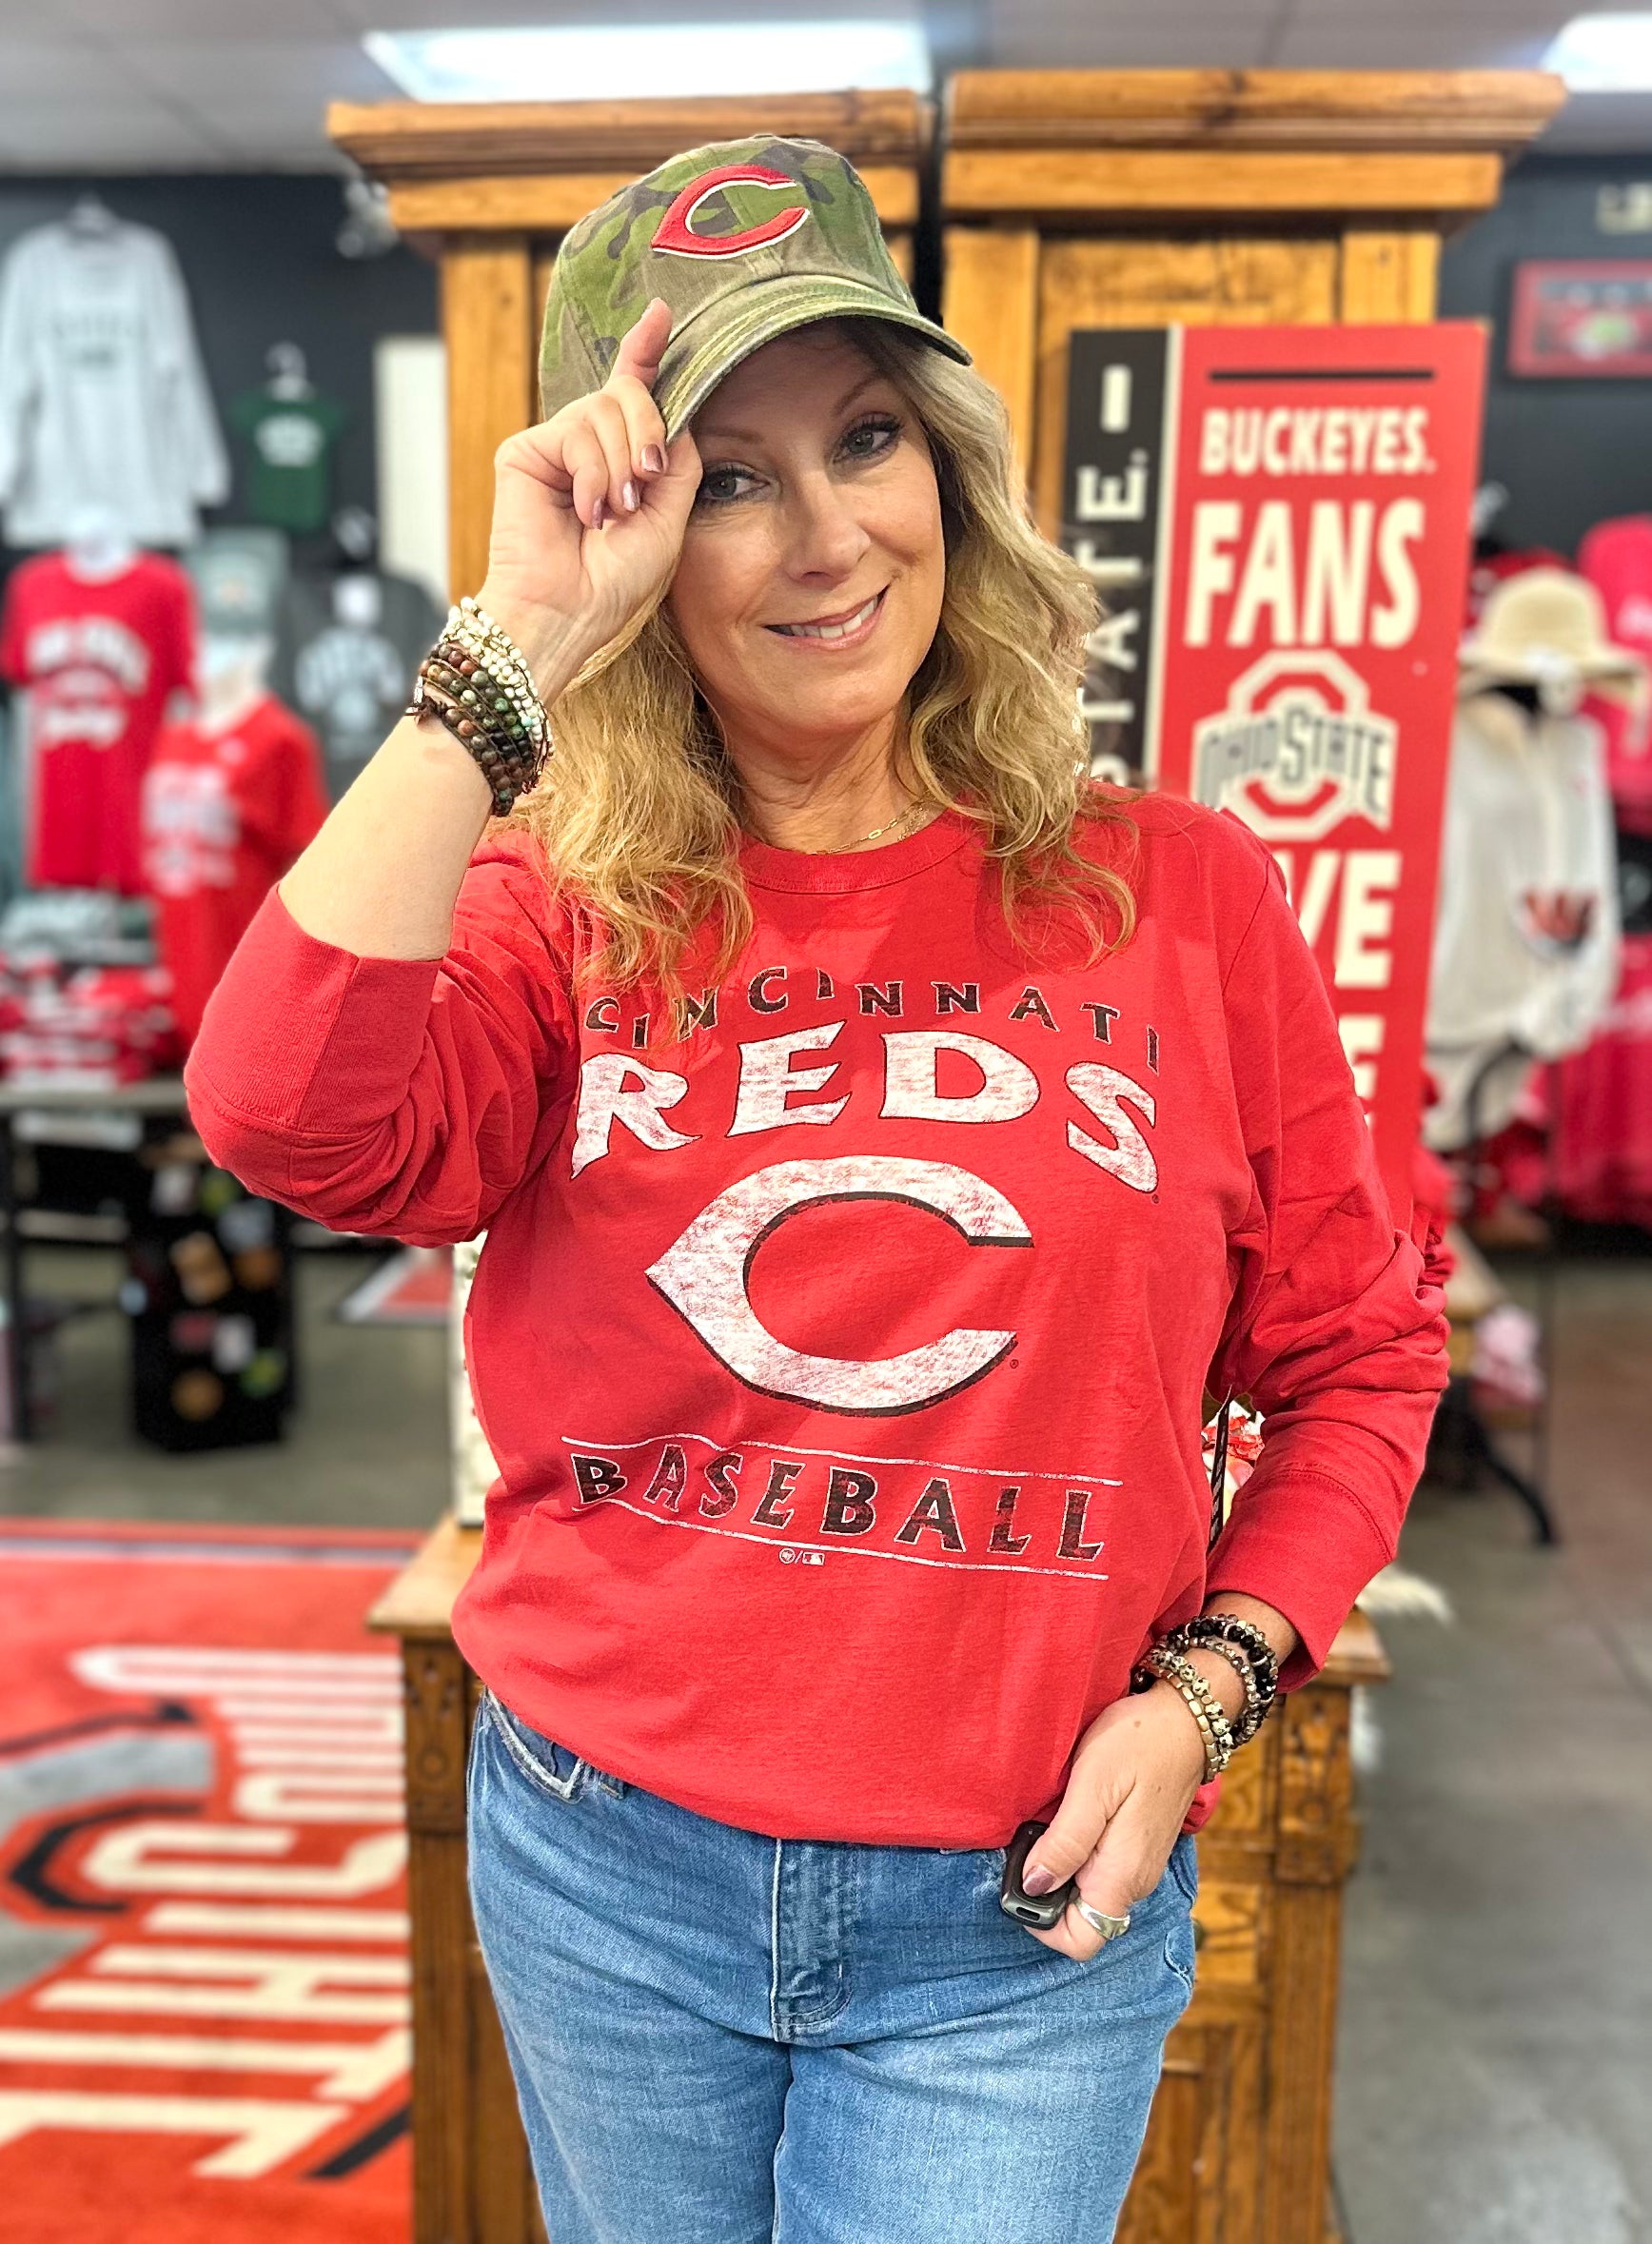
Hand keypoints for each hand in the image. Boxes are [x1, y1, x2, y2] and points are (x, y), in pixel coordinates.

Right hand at [475, 296, 702, 697]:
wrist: (569, 611)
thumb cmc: (615, 580)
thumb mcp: (669, 516)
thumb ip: (679, 460)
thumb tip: (675, 412)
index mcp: (619, 460)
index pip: (633, 394)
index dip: (645, 352)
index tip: (661, 313)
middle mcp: (585, 446)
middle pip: (630, 394)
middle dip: (648, 433)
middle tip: (644, 484)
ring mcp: (554, 446)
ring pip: (607, 409)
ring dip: (621, 465)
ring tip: (612, 513)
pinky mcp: (525, 451)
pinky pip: (578, 431)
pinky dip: (594, 475)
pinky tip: (587, 512)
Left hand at [1016, 1681, 1210, 1961]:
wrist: (1185, 1719)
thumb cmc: (1139, 1744)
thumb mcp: (1093, 1786)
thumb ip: (1065, 1842)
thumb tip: (1034, 1885)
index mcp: (1122, 1875)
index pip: (1081, 1941)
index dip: (1042, 1926)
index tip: (1019, 1884)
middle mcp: (1134, 1881)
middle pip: (1081, 1920)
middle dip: (1046, 1894)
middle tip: (1027, 1845)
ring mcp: (1138, 1865)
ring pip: (1088, 1894)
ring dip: (1061, 1872)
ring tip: (1046, 1826)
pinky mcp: (1137, 1847)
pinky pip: (1100, 1871)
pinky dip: (1076, 1856)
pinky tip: (1067, 1819)